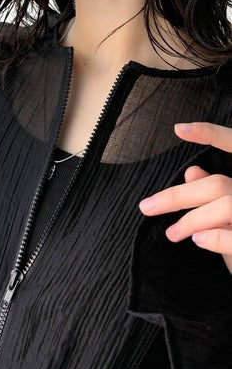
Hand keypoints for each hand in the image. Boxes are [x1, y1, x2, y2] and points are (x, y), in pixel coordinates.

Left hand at [139, 122, 231, 273]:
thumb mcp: (229, 219)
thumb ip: (216, 194)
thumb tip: (192, 171)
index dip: (211, 133)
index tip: (178, 129)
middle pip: (217, 184)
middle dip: (177, 196)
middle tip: (146, 208)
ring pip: (226, 203)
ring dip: (192, 219)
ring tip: (172, 234)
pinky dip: (214, 237)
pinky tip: (197, 240)